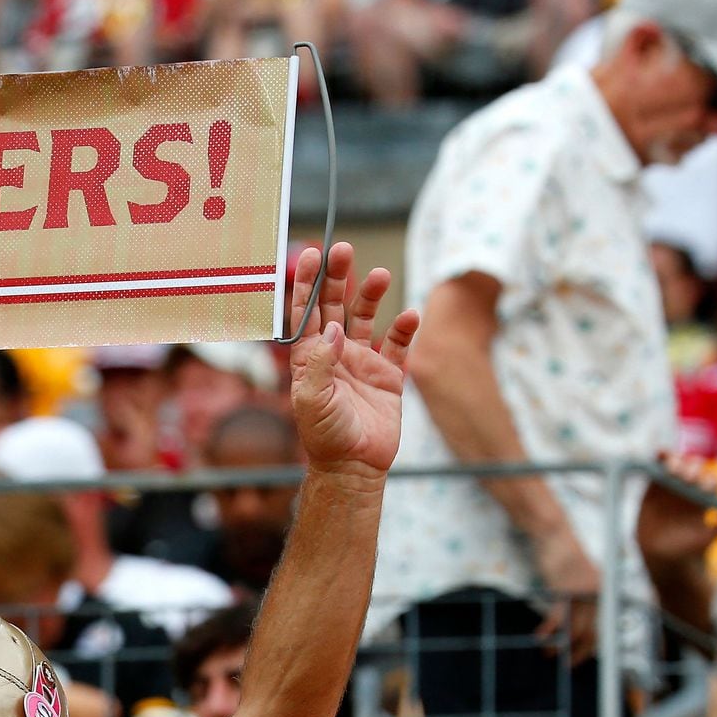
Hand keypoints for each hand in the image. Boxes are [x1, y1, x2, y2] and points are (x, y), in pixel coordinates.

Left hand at [289, 242, 418, 478]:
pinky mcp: (388, 376)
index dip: (307, 284)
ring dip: (371, 295)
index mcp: (309, 358)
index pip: (305, 313)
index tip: (311, 256)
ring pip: (366, 319)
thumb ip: (320, 362)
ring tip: (380, 274)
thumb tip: (333, 327)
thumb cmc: (325, 435)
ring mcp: (362, 363)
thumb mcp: (311, 399)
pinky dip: (405, 329)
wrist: (354, 466)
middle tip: (343, 249)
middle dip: (337, 278)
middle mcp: (335, 355)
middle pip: (334, 306)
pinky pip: (398, 345)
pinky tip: (411, 316)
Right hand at [532, 527, 600, 666]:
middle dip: (579, 652)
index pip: (603, 627)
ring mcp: (582, 592)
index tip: (582, 658)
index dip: (593, 646)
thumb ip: (583, 596)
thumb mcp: (578, 577)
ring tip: (549, 654)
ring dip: (560, 645)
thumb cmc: (563, 555)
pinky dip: (548, 630)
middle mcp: (597, 594)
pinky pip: (557, 618)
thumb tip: (577, 621)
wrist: (554, 534)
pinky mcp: (564, 589)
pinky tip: (539, 637)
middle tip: (567, 665)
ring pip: (574, 629)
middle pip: (592, 632)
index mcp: (603, 592)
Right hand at [638, 452, 716, 565]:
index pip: (710, 483)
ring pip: (677, 466)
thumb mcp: (707, 539)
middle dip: (691, 469)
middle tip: (684, 476)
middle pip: (694, 470)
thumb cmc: (689, 547)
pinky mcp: (655, 485)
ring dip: (675, 461)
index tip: (702, 488)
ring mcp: (673, 485)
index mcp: (707, 498)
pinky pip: (658, 468)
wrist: (663, 553)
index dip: (707, 481)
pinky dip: (659, 459)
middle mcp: (692, 488)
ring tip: (670, 465)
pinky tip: (659, 455)